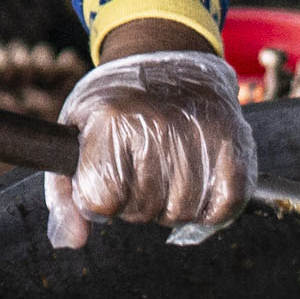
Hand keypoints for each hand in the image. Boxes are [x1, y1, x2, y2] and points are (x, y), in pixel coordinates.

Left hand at [44, 50, 253, 248]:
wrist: (167, 56)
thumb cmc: (115, 103)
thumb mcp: (75, 133)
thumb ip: (65, 192)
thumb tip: (70, 241)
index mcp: (110, 120)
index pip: (101, 200)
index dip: (99, 200)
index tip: (104, 179)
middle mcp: (156, 125)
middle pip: (142, 210)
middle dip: (135, 203)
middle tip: (137, 172)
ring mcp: (199, 134)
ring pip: (181, 214)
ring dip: (170, 207)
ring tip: (165, 175)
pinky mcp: (234, 143)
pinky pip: (223, 206)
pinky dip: (208, 209)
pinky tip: (195, 187)